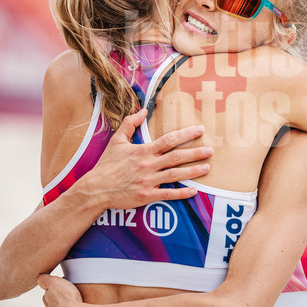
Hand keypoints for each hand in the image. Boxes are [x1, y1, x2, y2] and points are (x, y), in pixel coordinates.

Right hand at [80, 108, 211, 208]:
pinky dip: (182, 193)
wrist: (96, 188)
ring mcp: (148, 181)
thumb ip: (130, 123)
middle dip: (195, 153)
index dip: (186, 134)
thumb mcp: (117, 140)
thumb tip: (142, 110)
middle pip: (177, 157)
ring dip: (193, 171)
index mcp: (143, 151)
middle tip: (210, 150)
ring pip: (176, 175)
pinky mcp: (147, 195)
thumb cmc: (107, 164)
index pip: (169, 140)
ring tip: (207, 167)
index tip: (199, 130)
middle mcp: (148, 165)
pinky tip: (194, 190)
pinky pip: (168, 194)